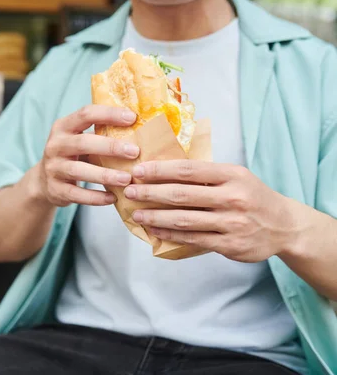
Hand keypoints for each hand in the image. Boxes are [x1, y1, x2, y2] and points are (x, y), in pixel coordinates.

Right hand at [38, 105, 139, 206]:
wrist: (44, 180)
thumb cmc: (73, 154)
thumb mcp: (78, 138)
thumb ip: (100, 131)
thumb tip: (140, 125)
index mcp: (63, 127)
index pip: (86, 114)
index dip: (109, 114)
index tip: (132, 118)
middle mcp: (55, 145)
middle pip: (83, 143)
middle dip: (110, 147)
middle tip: (134, 152)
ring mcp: (53, 168)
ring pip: (79, 171)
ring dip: (105, 175)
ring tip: (127, 179)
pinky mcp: (55, 189)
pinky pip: (77, 194)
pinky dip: (96, 197)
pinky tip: (113, 198)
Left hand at [123, 160, 302, 262]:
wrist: (285, 226)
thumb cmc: (251, 196)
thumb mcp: (235, 176)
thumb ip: (205, 175)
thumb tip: (162, 170)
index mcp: (232, 175)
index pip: (188, 170)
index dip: (160, 170)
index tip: (138, 171)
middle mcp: (233, 198)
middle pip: (181, 195)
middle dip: (150, 193)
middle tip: (129, 192)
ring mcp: (232, 223)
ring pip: (184, 220)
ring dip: (155, 217)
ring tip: (137, 214)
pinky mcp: (230, 245)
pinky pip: (193, 239)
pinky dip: (171, 234)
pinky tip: (156, 231)